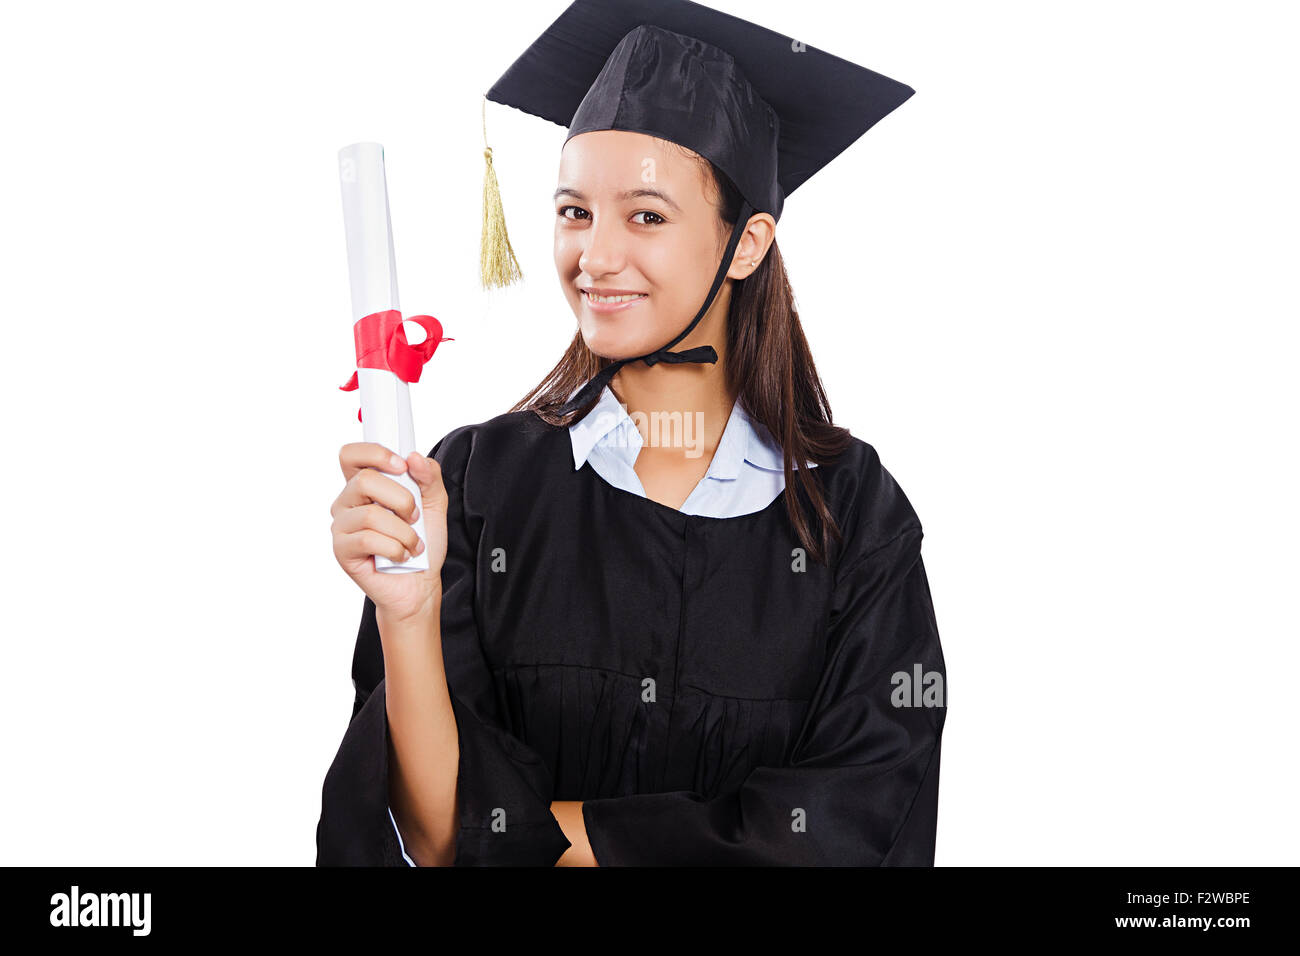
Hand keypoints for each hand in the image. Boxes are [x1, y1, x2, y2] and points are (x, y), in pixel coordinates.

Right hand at [330, 442, 448, 622]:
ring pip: (371, 514)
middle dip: (402, 499)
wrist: (420, 584)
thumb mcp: (434, 504)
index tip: (402, 465)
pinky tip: (401, 556)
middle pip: (365, 480)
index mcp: (365, 485)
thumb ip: (429, 477)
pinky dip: (395, 549)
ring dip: (403, 532)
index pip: (352, 455)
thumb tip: (414, 457)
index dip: (375, 453)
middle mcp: (348, 502)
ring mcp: (341, 525)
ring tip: (412, 543)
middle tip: (414, 516)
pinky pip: (369, 540)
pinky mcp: (342, 550)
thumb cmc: (422, 543)